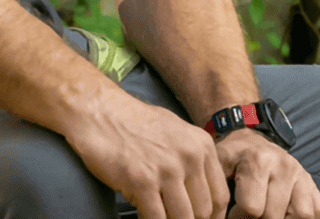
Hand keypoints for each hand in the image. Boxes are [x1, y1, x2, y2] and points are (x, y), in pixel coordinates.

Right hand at [66, 88, 230, 218]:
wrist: (99, 111)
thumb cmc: (133, 122)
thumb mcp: (175, 131)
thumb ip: (193, 160)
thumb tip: (203, 195)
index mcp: (201, 145)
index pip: (220, 197)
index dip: (212, 217)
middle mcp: (189, 156)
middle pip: (203, 212)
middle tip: (175, 218)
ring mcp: (166, 169)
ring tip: (159, 214)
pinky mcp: (142, 181)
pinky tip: (142, 215)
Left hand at [215, 129, 319, 218]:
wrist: (251, 139)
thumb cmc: (234, 156)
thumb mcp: (219, 164)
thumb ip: (219, 189)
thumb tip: (217, 213)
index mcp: (258, 160)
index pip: (252, 207)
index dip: (238, 216)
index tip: (233, 211)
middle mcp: (284, 166)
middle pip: (274, 215)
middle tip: (249, 212)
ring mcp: (301, 175)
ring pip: (301, 216)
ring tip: (267, 211)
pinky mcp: (313, 184)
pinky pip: (317, 212)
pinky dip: (301, 218)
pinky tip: (285, 211)